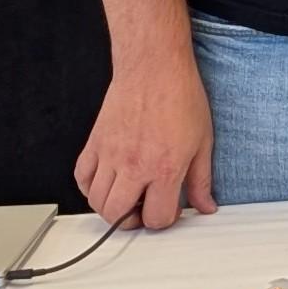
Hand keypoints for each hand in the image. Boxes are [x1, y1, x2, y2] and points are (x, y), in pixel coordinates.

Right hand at [75, 55, 217, 230]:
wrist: (154, 68)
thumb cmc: (181, 97)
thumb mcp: (204, 141)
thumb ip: (202, 179)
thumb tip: (206, 205)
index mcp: (165, 167)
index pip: (156, 217)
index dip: (164, 219)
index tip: (169, 209)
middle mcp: (134, 166)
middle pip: (119, 216)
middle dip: (132, 220)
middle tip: (143, 208)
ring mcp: (110, 156)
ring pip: (97, 202)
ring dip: (111, 207)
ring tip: (128, 195)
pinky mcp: (94, 145)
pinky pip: (82, 179)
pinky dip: (90, 188)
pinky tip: (107, 182)